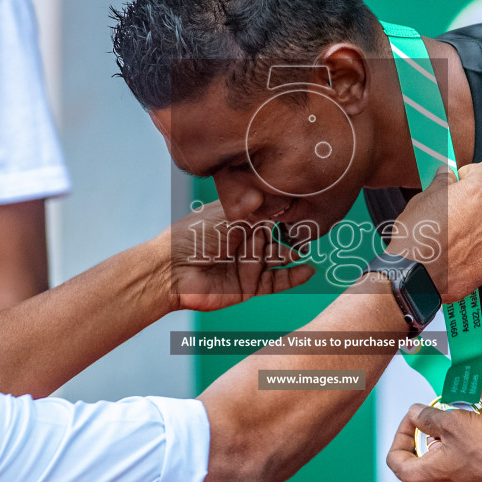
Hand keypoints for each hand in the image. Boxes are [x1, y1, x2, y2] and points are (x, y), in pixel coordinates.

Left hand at [157, 201, 315, 312]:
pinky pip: (277, 282)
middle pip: (278, 238)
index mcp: (238, 221)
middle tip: (307, 233)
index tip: (304, 210)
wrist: (173, 271)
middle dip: (293, 236)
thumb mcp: (230, 216)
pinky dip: (294, 277)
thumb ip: (257, 209)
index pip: (269, 216)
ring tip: (302, 250)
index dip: (285, 215)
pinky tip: (308, 270)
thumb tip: (280, 195)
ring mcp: (248, 265)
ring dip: (293, 255)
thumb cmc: (195, 235)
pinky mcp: (250, 287)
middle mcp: (245, 242)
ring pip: (280, 260)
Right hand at [386, 162, 481, 302]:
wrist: (413, 276)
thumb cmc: (414, 236)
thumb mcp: (422, 199)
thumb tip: (448, 174)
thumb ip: (442, 182)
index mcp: (475, 192)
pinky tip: (464, 252)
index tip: (465, 179)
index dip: (476, 173)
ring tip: (459, 235)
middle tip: (461, 208)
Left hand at [386, 402, 481, 481]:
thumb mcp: (454, 423)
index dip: (403, 432)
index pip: (395, 456)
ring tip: (473, 415)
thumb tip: (415, 414)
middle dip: (434, 431)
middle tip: (444, 416)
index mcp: (420, 479)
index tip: (416, 418)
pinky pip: (462, 471)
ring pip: (445, 462)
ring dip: (456, 437)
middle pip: (421, 458)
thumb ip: (428, 417)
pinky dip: (468, 451)